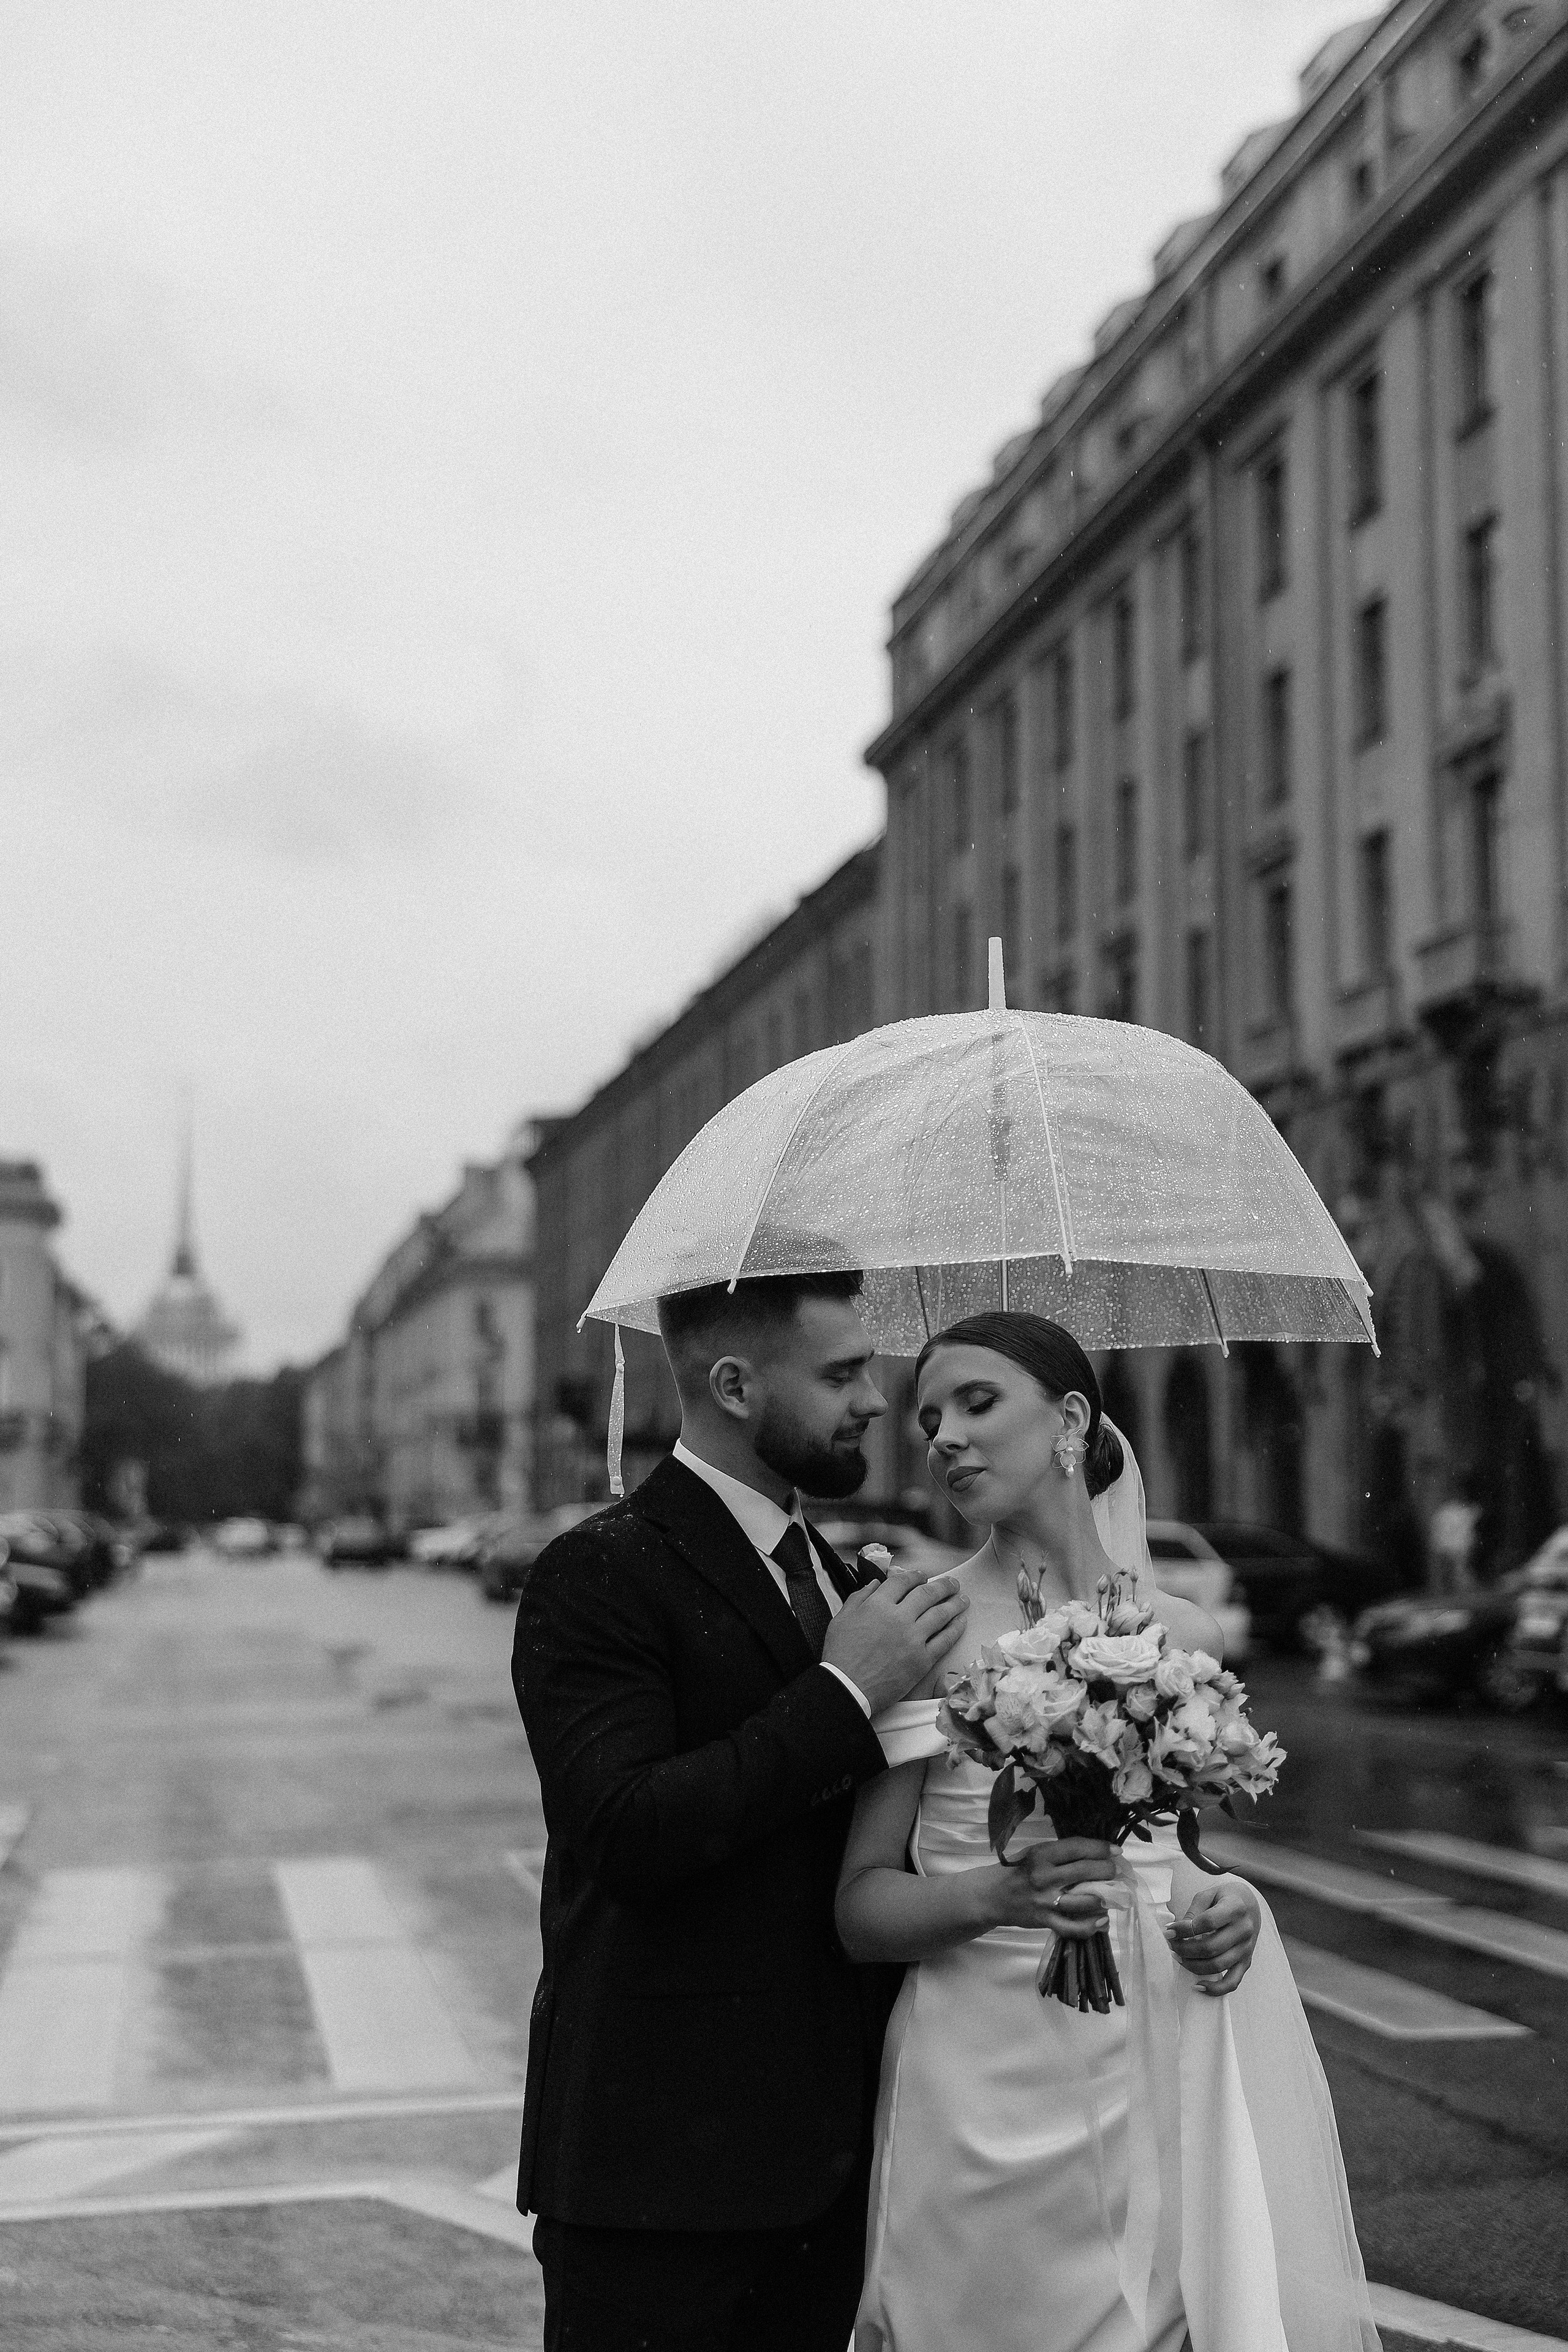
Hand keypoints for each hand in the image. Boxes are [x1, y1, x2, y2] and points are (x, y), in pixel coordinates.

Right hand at [822, 1565, 970, 1713]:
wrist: (848, 1687)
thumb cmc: (840, 1654)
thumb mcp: (841, 1618)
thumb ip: (859, 1597)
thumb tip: (875, 1584)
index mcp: (878, 1604)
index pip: (903, 1582)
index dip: (915, 1576)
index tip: (923, 1576)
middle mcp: (899, 1617)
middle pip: (927, 1594)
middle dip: (943, 1586)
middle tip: (952, 1583)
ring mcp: (913, 1638)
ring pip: (940, 1614)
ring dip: (954, 1604)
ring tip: (962, 1599)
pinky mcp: (923, 1660)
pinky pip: (944, 1640)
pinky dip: (955, 1629)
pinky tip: (961, 1622)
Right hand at [982, 1838, 1116, 1936]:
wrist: (992, 1895)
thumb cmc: (1017, 1870)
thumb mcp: (1035, 1853)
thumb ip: (1061, 1854)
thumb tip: (1094, 1854)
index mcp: (1042, 1855)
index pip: (1078, 1848)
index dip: (1101, 1848)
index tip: (1115, 1851)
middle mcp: (1045, 1876)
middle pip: (1086, 1871)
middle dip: (1108, 1870)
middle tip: (1114, 1871)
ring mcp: (1046, 1901)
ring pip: (1085, 1900)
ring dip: (1105, 1897)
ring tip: (1111, 1894)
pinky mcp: (1045, 1920)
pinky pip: (1073, 1927)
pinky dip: (1091, 1926)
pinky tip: (1102, 1921)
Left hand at [1169, 1881, 1260, 1994]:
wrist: (1250, 1905)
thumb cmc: (1225, 1897)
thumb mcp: (1209, 1894)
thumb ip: (1194, 1911)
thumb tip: (1177, 1932)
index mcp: (1236, 1908)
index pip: (1207, 1922)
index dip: (1184, 1929)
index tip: (1169, 1930)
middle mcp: (1245, 1930)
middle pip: (1211, 1947)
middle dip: (1185, 1949)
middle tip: (1171, 1944)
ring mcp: (1247, 1949)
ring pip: (1218, 1966)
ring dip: (1193, 1965)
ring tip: (1179, 1957)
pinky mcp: (1246, 1962)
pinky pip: (1232, 1982)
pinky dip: (1215, 1989)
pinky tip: (1198, 1986)